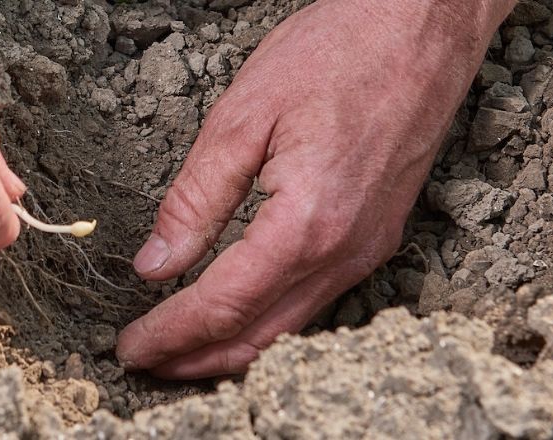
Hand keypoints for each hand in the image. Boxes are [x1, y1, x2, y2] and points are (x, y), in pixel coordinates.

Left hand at [117, 0, 515, 378]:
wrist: (422, 25)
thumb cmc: (339, 50)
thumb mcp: (241, 117)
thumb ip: (195, 199)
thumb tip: (155, 264)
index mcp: (308, 221)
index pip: (225, 305)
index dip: (171, 333)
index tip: (129, 346)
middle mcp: (346, 249)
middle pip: (261, 337)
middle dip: (196, 359)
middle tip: (144, 361)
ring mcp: (369, 248)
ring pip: (292, 328)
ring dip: (233, 347)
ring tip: (180, 347)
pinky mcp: (378, 237)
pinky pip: (318, 300)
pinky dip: (271, 320)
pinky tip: (239, 311)